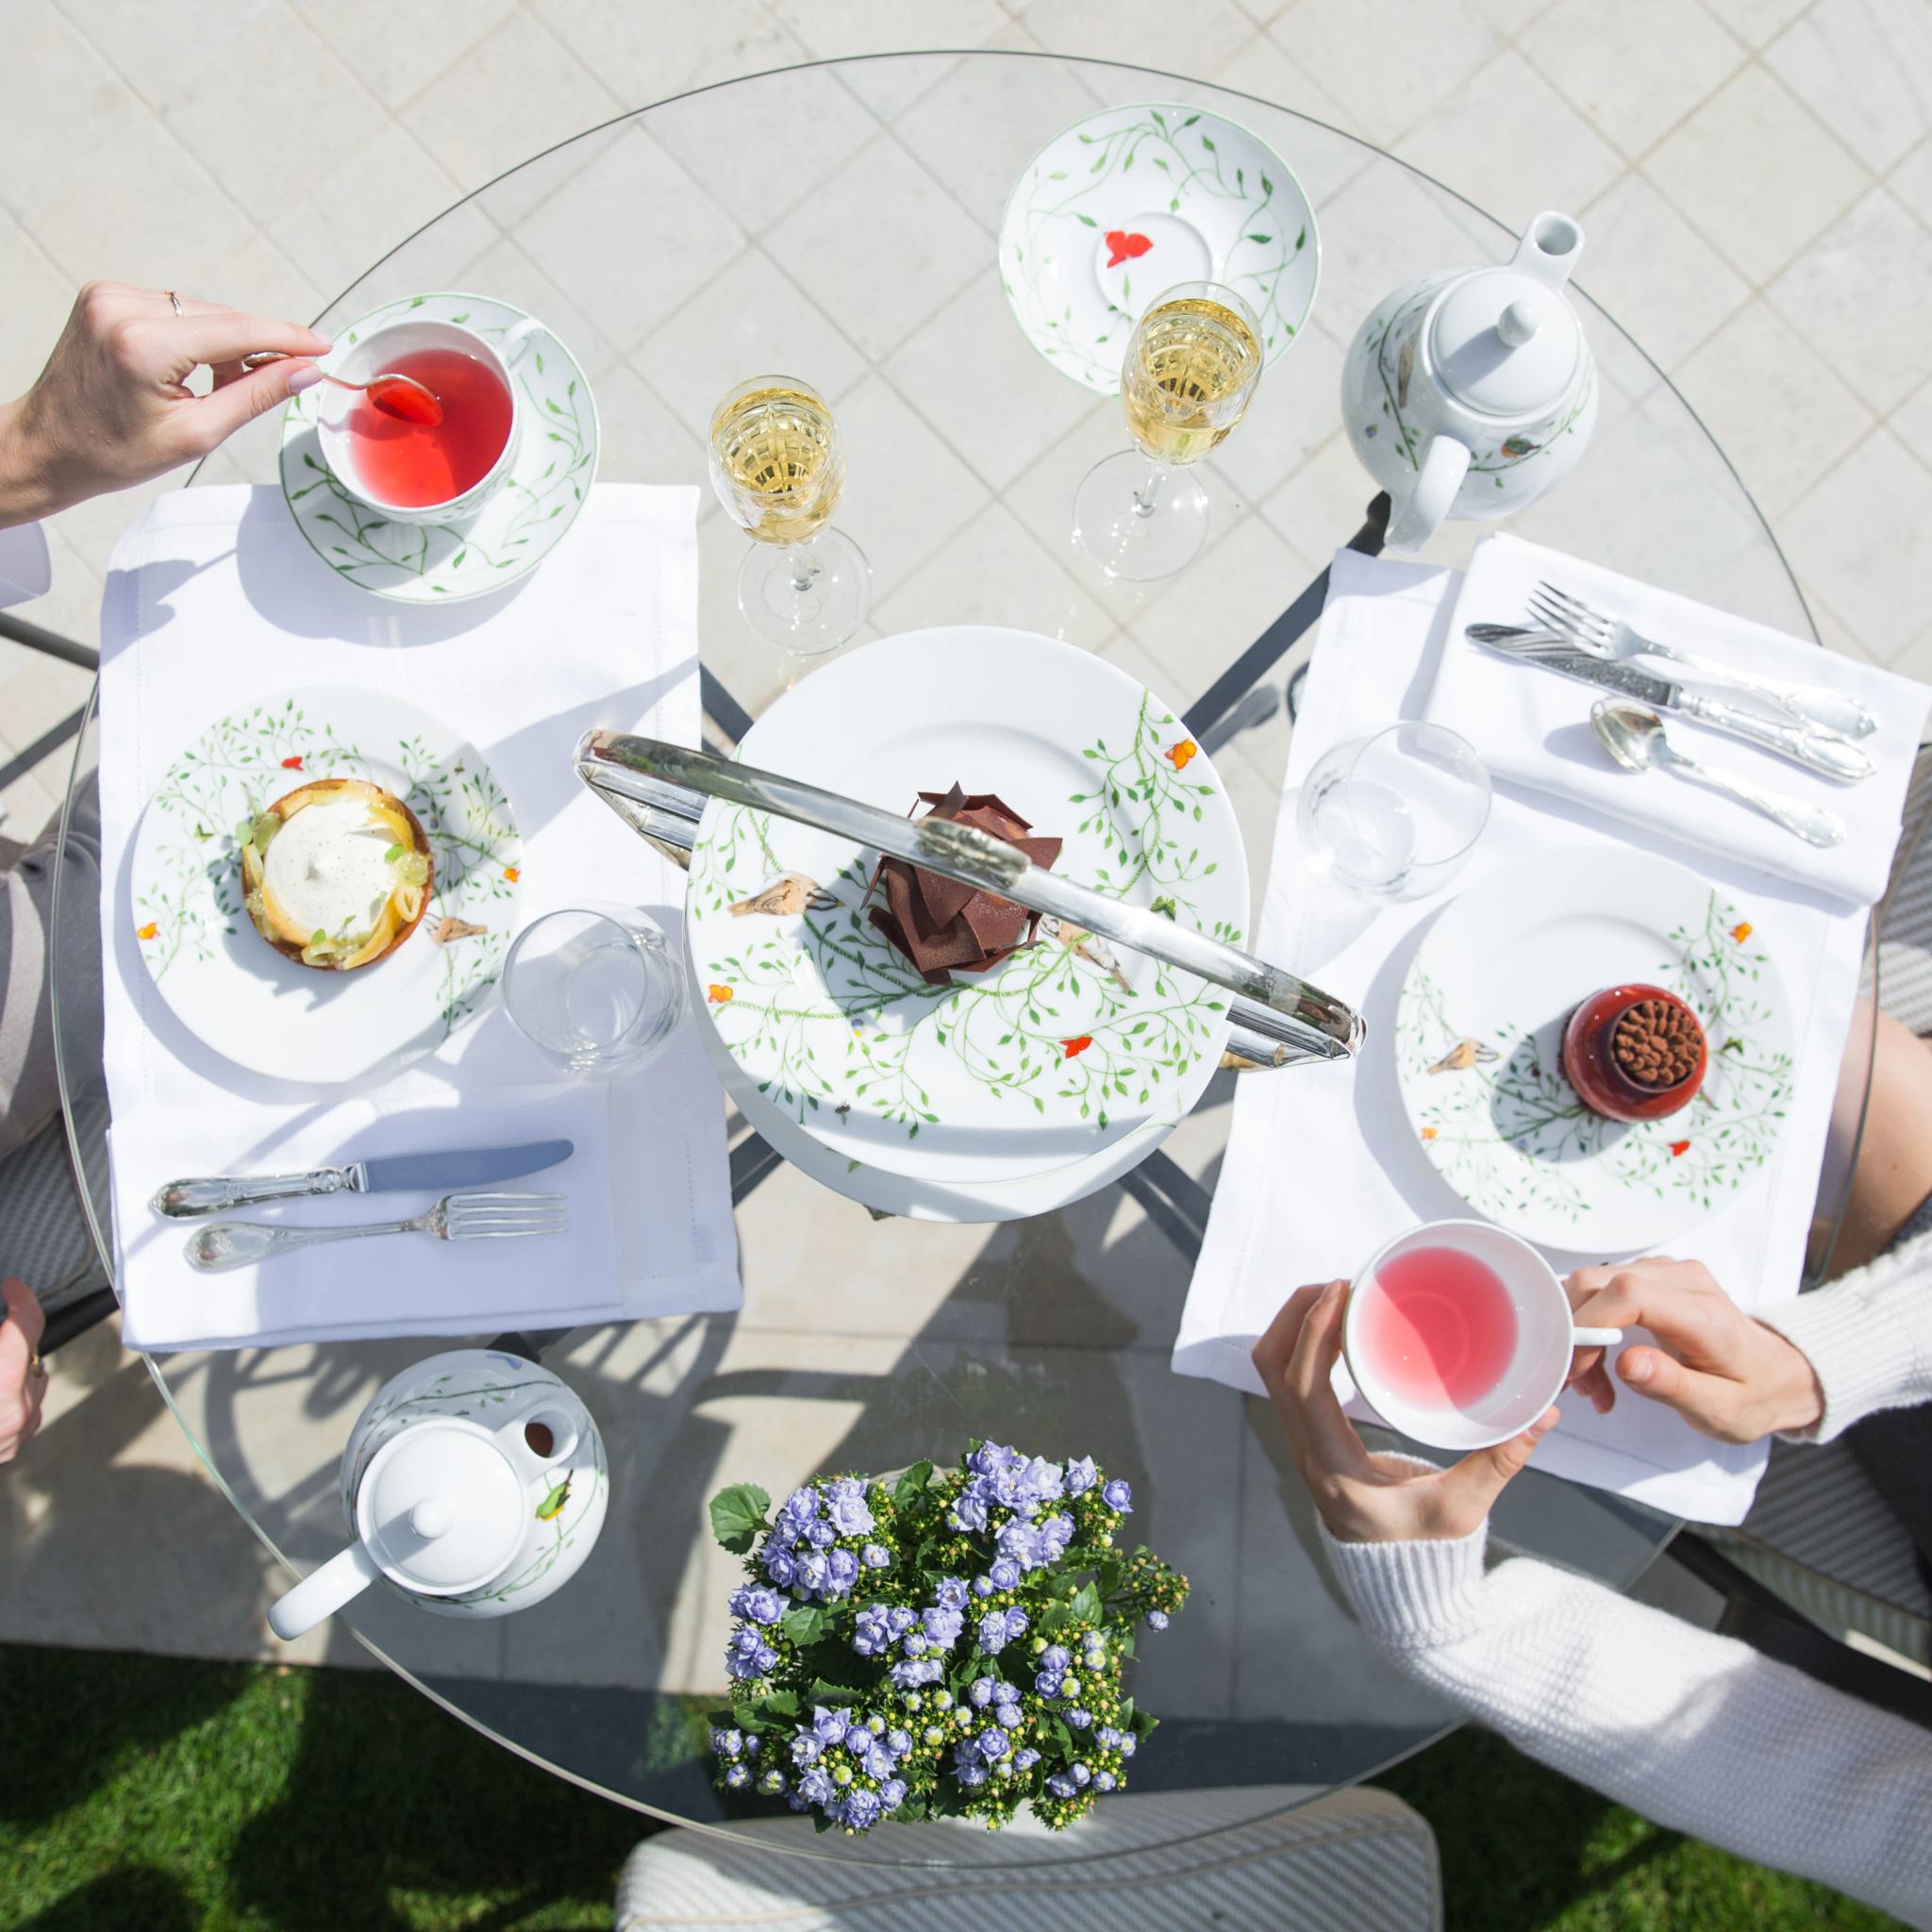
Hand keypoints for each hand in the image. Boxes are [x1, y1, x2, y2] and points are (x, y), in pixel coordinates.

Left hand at [0, 282, 329, 524]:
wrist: (49, 446)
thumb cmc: (115, 452)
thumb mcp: (196, 434)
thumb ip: (254, 395)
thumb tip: (305, 370)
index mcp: (142, 347)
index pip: (235, 330)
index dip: (286, 338)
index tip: (324, 344)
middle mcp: (121, 309)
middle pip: (219, 316)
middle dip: (255, 345)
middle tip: (282, 378)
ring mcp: (108, 296)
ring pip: (198, 311)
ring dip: (223, 341)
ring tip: (220, 386)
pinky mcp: (103, 295)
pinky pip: (172, 308)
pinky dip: (193, 334)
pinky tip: (191, 367)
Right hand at [0, 1278, 47, 1463]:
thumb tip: (0, 1323)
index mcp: (2, 1380)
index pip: (27, 1324)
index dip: (20, 1297)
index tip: (11, 1286)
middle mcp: (16, 1406)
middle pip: (27, 1350)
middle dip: (7, 1336)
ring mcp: (17, 1428)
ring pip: (31, 1377)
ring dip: (11, 1366)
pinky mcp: (13, 1444)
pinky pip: (26, 1405)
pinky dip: (11, 1394)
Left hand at [1253, 1279, 1558, 1543]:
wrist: (1394, 1579)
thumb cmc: (1425, 1549)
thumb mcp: (1464, 1511)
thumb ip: (1500, 1463)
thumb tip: (1545, 1413)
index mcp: (1333, 1466)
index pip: (1302, 1387)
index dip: (1312, 1332)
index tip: (1339, 1290)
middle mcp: (1305, 1449)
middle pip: (1271, 1365)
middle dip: (1297, 1314)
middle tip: (1343, 1283)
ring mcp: (1301, 1441)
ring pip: (1271, 1368)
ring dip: (1296, 1325)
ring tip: (1338, 1295)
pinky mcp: (1309, 1434)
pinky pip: (1290, 1377)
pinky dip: (1305, 1343)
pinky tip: (1340, 1326)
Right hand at [1565, 1257, 1823, 1442]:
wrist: (1780, 1374)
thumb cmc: (1753, 1396)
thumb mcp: (1720, 1411)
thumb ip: (1672, 1386)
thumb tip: (1626, 1363)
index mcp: (1704, 1314)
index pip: (1628, 1294)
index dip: (1588, 1324)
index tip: (1574, 1368)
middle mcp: (1685, 1279)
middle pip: (1599, 1281)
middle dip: (1573, 1333)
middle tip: (1577, 1385)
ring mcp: (1668, 1272)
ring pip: (1593, 1285)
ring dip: (1578, 1333)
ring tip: (1594, 1384)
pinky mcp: (1656, 1276)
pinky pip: (1603, 1289)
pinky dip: (1590, 1326)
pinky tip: (1602, 1364)